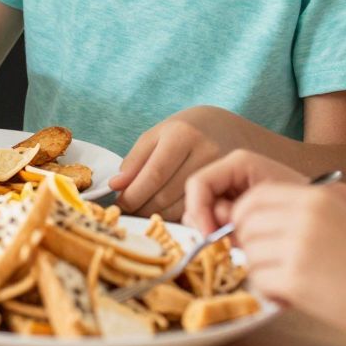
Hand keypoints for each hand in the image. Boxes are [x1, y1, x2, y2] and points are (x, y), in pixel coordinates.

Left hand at [111, 106, 246, 217]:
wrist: (229, 129)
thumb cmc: (186, 131)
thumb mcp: (157, 135)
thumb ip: (135, 160)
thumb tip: (116, 186)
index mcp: (182, 134)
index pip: (153, 175)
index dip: (133, 195)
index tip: (120, 204)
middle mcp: (205, 151)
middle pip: (166, 194)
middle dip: (141, 207)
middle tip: (129, 211)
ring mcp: (221, 171)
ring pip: (181, 207)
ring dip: (157, 215)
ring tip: (145, 211)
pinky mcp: (229, 188)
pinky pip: (196, 210)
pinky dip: (176, 216)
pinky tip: (167, 211)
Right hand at [182, 148, 305, 235]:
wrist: (324, 212)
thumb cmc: (302, 202)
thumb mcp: (267, 205)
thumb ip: (235, 213)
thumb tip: (211, 230)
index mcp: (237, 163)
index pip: (198, 184)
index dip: (197, 210)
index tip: (209, 235)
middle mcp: (229, 174)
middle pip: (197, 200)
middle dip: (207, 223)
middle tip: (227, 241)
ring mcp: (231, 192)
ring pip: (203, 215)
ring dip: (216, 231)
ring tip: (239, 241)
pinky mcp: (235, 209)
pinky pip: (216, 224)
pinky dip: (223, 236)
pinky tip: (241, 242)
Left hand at [227, 180, 345, 332]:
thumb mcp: (334, 217)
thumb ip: (295, 212)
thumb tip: (245, 220)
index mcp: (313, 198)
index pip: (255, 196)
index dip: (244, 215)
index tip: (249, 232)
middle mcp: (303, 217)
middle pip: (247, 224)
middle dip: (249, 244)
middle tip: (266, 261)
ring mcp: (298, 248)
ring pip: (250, 254)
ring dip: (260, 270)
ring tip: (284, 280)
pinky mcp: (296, 279)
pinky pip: (260, 280)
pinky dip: (269, 291)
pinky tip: (288, 295)